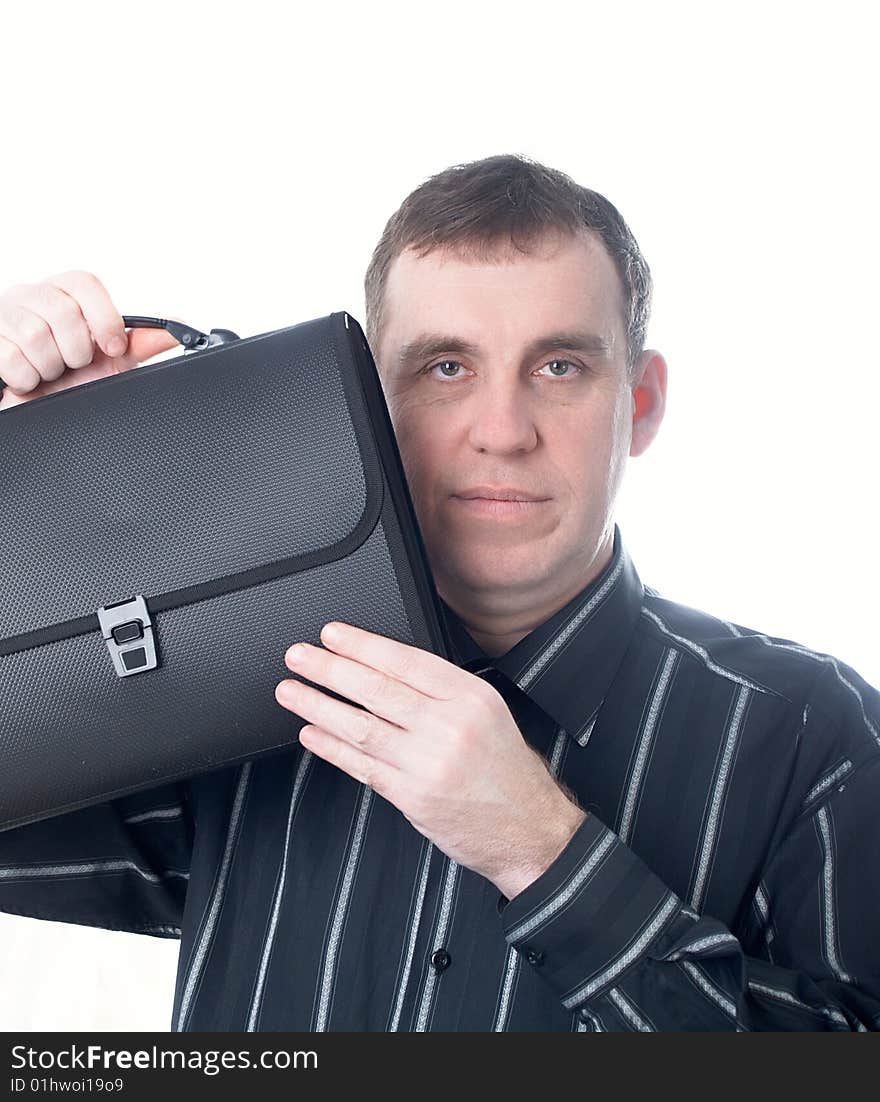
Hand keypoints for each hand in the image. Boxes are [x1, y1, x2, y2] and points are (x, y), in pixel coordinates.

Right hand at [0, 270, 180, 408]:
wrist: (37, 405)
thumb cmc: (72, 379)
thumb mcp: (110, 362)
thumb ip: (140, 344)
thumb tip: (176, 329)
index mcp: (66, 294)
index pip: (85, 284)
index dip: (103, 318)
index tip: (112, 348)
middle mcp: (34, 297)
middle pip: (62, 312)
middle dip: (75, 352)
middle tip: (72, 364)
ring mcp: (8, 314)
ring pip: (35, 335)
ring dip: (50, 367)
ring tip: (50, 371)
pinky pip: (12, 358)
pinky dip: (26, 378)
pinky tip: (28, 377)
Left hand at [275, 621, 585, 899]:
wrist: (528, 827)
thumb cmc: (504, 769)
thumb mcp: (488, 713)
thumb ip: (442, 691)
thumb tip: (382, 668)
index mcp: (469, 696)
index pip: (405, 661)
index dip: (362, 646)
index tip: (331, 635)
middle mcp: (449, 726)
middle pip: (377, 690)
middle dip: (329, 669)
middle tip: (299, 656)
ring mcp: (429, 763)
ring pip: (362, 727)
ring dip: (319, 706)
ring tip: (291, 691)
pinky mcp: (413, 797)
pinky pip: (363, 766)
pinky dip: (332, 749)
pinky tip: (311, 734)